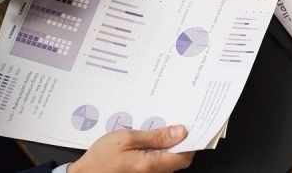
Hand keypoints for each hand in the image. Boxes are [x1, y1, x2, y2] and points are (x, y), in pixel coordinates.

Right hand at [68, 125, 193, 172]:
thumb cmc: (101, 158)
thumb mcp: (127, 138)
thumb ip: (155, 136)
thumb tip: (180, 132)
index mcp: (151, 165)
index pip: (184, 156)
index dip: (191, 141)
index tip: (190, 127)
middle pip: (179, 159)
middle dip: (180, 142)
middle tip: (173, 125)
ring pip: (170, 162)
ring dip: (168, 148)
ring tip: (155, 133)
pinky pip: (159, 165)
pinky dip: (159, 154)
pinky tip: (148, 143)